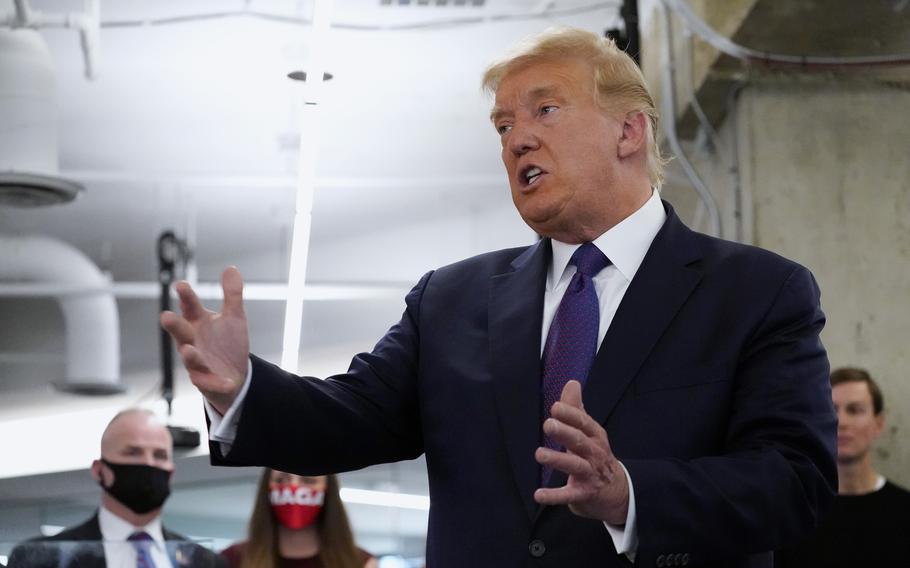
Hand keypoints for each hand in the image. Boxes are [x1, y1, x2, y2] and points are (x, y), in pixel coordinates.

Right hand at [159, 266, 249, 414]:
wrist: (236, 375)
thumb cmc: (228, 344)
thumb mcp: (234, 317)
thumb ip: (232, 294)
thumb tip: (230, 267)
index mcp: (198, 323)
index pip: (190, 307)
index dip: (186, 297)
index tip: (181, 285)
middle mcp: (193, 341)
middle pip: (181, 332)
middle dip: (174, 325)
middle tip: (166, 316)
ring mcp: (197, 362)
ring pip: (189, 358)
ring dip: (189, 354)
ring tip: (188, 350)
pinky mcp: (206, 381)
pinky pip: (209, 382)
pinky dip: (217, 382)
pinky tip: (228, 381)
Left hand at [533, 380, 629, 525]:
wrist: (618, 492)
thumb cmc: (597, 456)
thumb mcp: (590, 432)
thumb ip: (577, 409)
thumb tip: (572, 382)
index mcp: (595, 436)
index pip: (584, 423)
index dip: (571, 415)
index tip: (556, 407)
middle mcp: (595, 454)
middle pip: (580, 441)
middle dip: (565, 432)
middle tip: (548, 424)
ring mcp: (590, 474)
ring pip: (575, 466)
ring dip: (558, 460)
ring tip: (540, 454)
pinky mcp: (584, 494)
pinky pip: (568, 495)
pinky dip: (554, 496)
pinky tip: (538, 495)